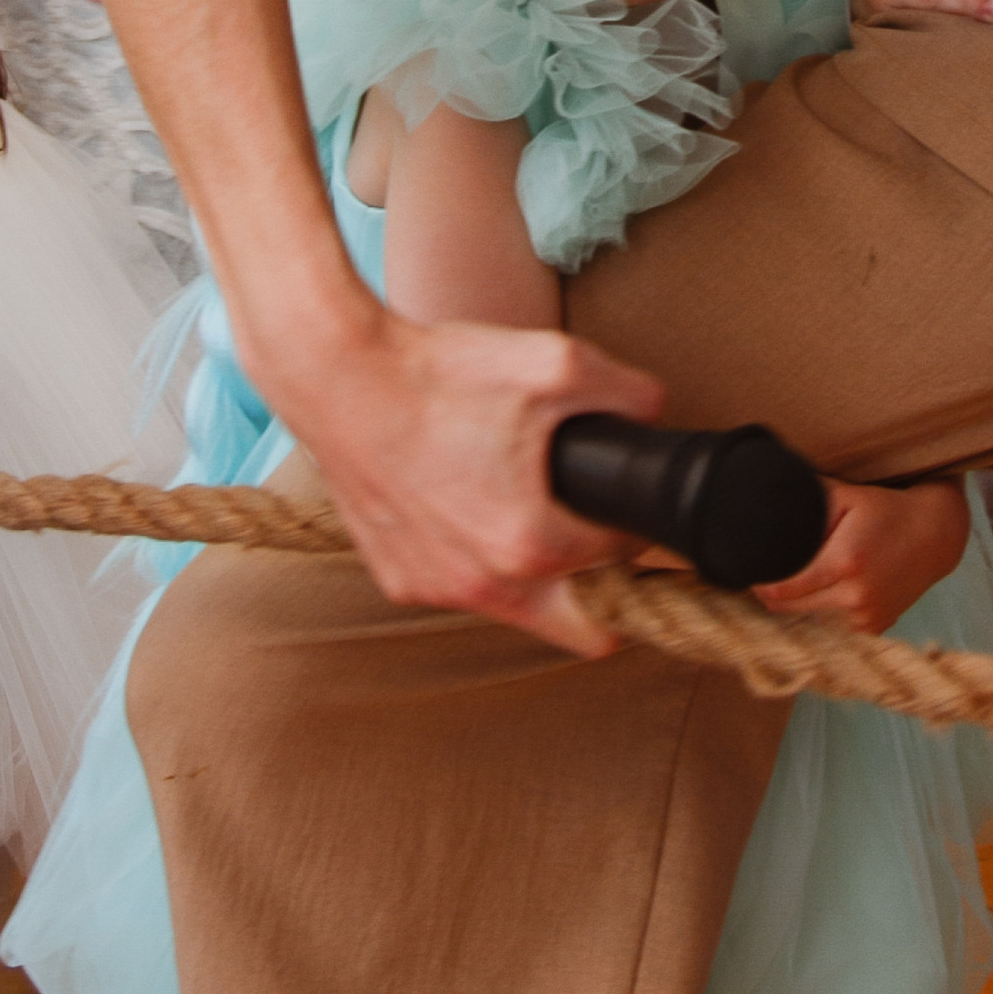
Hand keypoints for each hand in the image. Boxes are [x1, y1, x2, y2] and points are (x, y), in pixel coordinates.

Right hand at [267, 295, 668, 653]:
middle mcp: (484, 585)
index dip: (636, 529)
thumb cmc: (440, 371)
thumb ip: (629, 393)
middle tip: (598, 536)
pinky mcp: (398, 581)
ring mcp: (436, 589)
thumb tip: (656, 414)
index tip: (628, 506)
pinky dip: (477, 559)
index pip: (625, 564)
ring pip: (519, 609)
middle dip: (607, 593)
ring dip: (537, 573)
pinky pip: (461, 588)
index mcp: (531, 543)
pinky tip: (470, 503)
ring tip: (528, 506)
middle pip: (585, 630)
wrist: (336, 375)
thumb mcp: (556, 362)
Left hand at [754, 474, 970, 633]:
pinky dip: (825, 610)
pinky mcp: (875, 629)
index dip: (761, 583)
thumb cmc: (887, 510)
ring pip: (810, 620)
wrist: (936, 535)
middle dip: (774, 594)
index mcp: (844, 562)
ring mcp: (867, 619)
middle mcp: (856, 597)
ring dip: (799, 604)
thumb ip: (806, 502)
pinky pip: (833, 625)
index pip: (782, 590)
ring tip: (799, 579)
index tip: (751, 572)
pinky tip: (829, 590)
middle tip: (767, 575)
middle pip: (790, 609)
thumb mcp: (847, 495)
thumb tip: (764, 506)